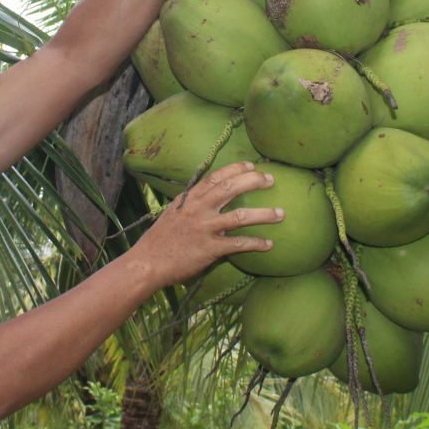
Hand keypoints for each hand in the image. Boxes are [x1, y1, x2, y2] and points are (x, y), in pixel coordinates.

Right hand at [131, 161, 281, 287]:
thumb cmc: (160, 240)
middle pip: (231, 188)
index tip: (251, 165)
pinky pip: (238, 244)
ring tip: (280, 214)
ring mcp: (204, 228)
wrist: (147, 262)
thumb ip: (190, 204)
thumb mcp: (173, 213)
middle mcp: (198, 209)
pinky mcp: (209, 249)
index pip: (215, 177)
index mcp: (189, 199)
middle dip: (254, 181)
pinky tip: (268, 244)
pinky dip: (256, 244)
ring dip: (263, 214)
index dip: (235, 169)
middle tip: (271, 180)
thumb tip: (206, 198)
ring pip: (240, 215)